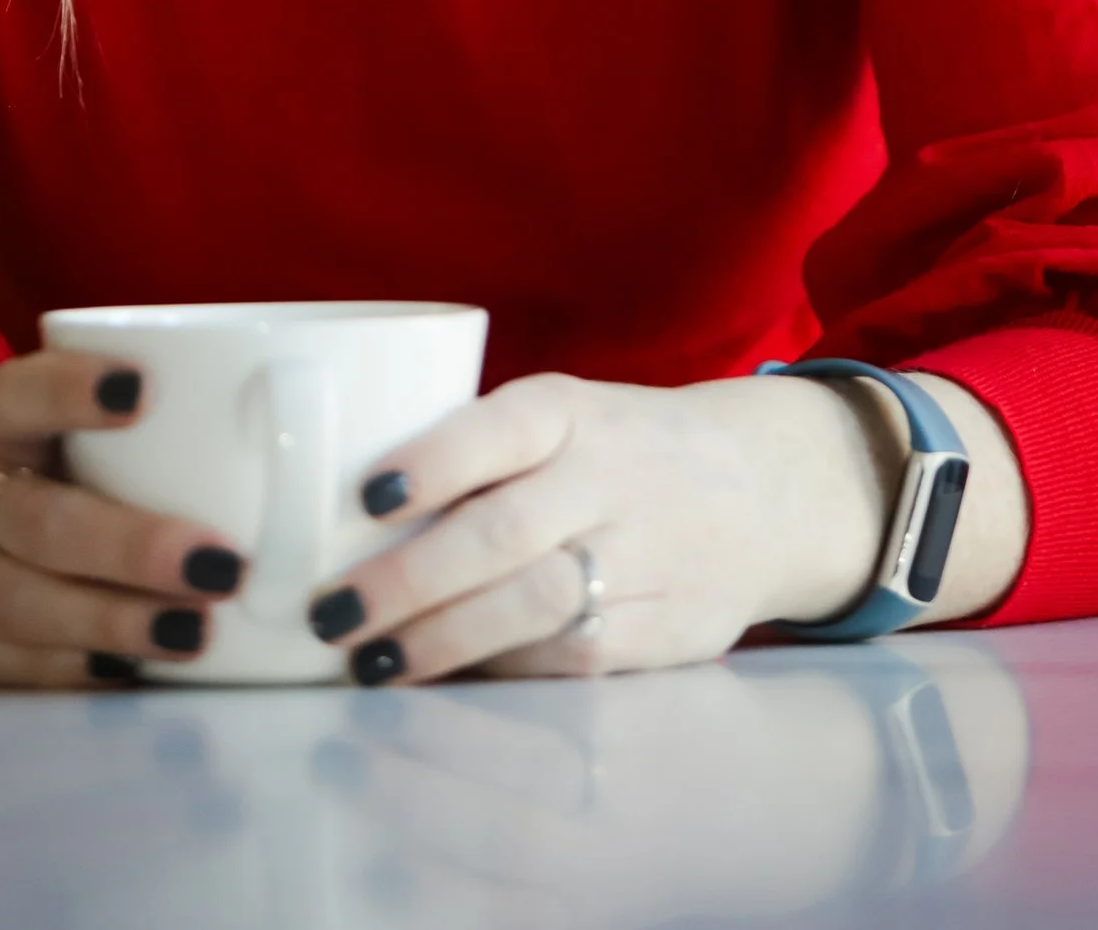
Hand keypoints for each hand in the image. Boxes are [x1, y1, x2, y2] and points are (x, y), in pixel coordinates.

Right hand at [0, 352, 250, 686]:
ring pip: (20, 607)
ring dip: (112, 626)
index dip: (76, 390)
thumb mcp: (1, 409)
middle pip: (33, 523)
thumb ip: (87, 417)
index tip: (144, 388)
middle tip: (217, 561)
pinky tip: (131, 676)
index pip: (18, 391)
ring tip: (195, 632)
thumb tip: (255, 424)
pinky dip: (66, 674)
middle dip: (127, 547)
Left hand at [296, 368, 898, 685]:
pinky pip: (566, 660)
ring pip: (529, 608)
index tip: (365, 496)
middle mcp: (609, 477)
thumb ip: (480, 457)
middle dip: (407, 583)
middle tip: (331, 614)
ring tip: (369, 665)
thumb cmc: (620, 452)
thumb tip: (342, 526)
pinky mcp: (661, 630)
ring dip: (440, 644)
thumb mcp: (566, 419)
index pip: (499, 427)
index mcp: (574, 411)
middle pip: (500, 535)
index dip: (433, 461)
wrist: (766, 489)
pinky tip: (443, 687)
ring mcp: (641, 557)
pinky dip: (498, 676)